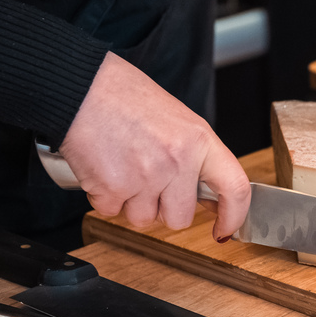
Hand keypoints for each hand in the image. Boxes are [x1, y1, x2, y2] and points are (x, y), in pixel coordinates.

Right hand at [58, 53, 250, 237]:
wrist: (81, 87)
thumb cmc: (124, 97)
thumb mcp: (177, 120)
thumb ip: (195, 156)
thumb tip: (206, 194)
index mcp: (199, 140)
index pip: (234, 188)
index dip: (233, 216)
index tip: (224, 229)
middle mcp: (177, 161)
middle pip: (180, 218)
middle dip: (162, 209)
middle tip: (147, 180)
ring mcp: (146, 177)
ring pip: (143, 219)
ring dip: (131, 203)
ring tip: (122, 166)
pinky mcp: (113, 188)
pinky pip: (112, 211)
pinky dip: (105, 197)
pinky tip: (104, 167)